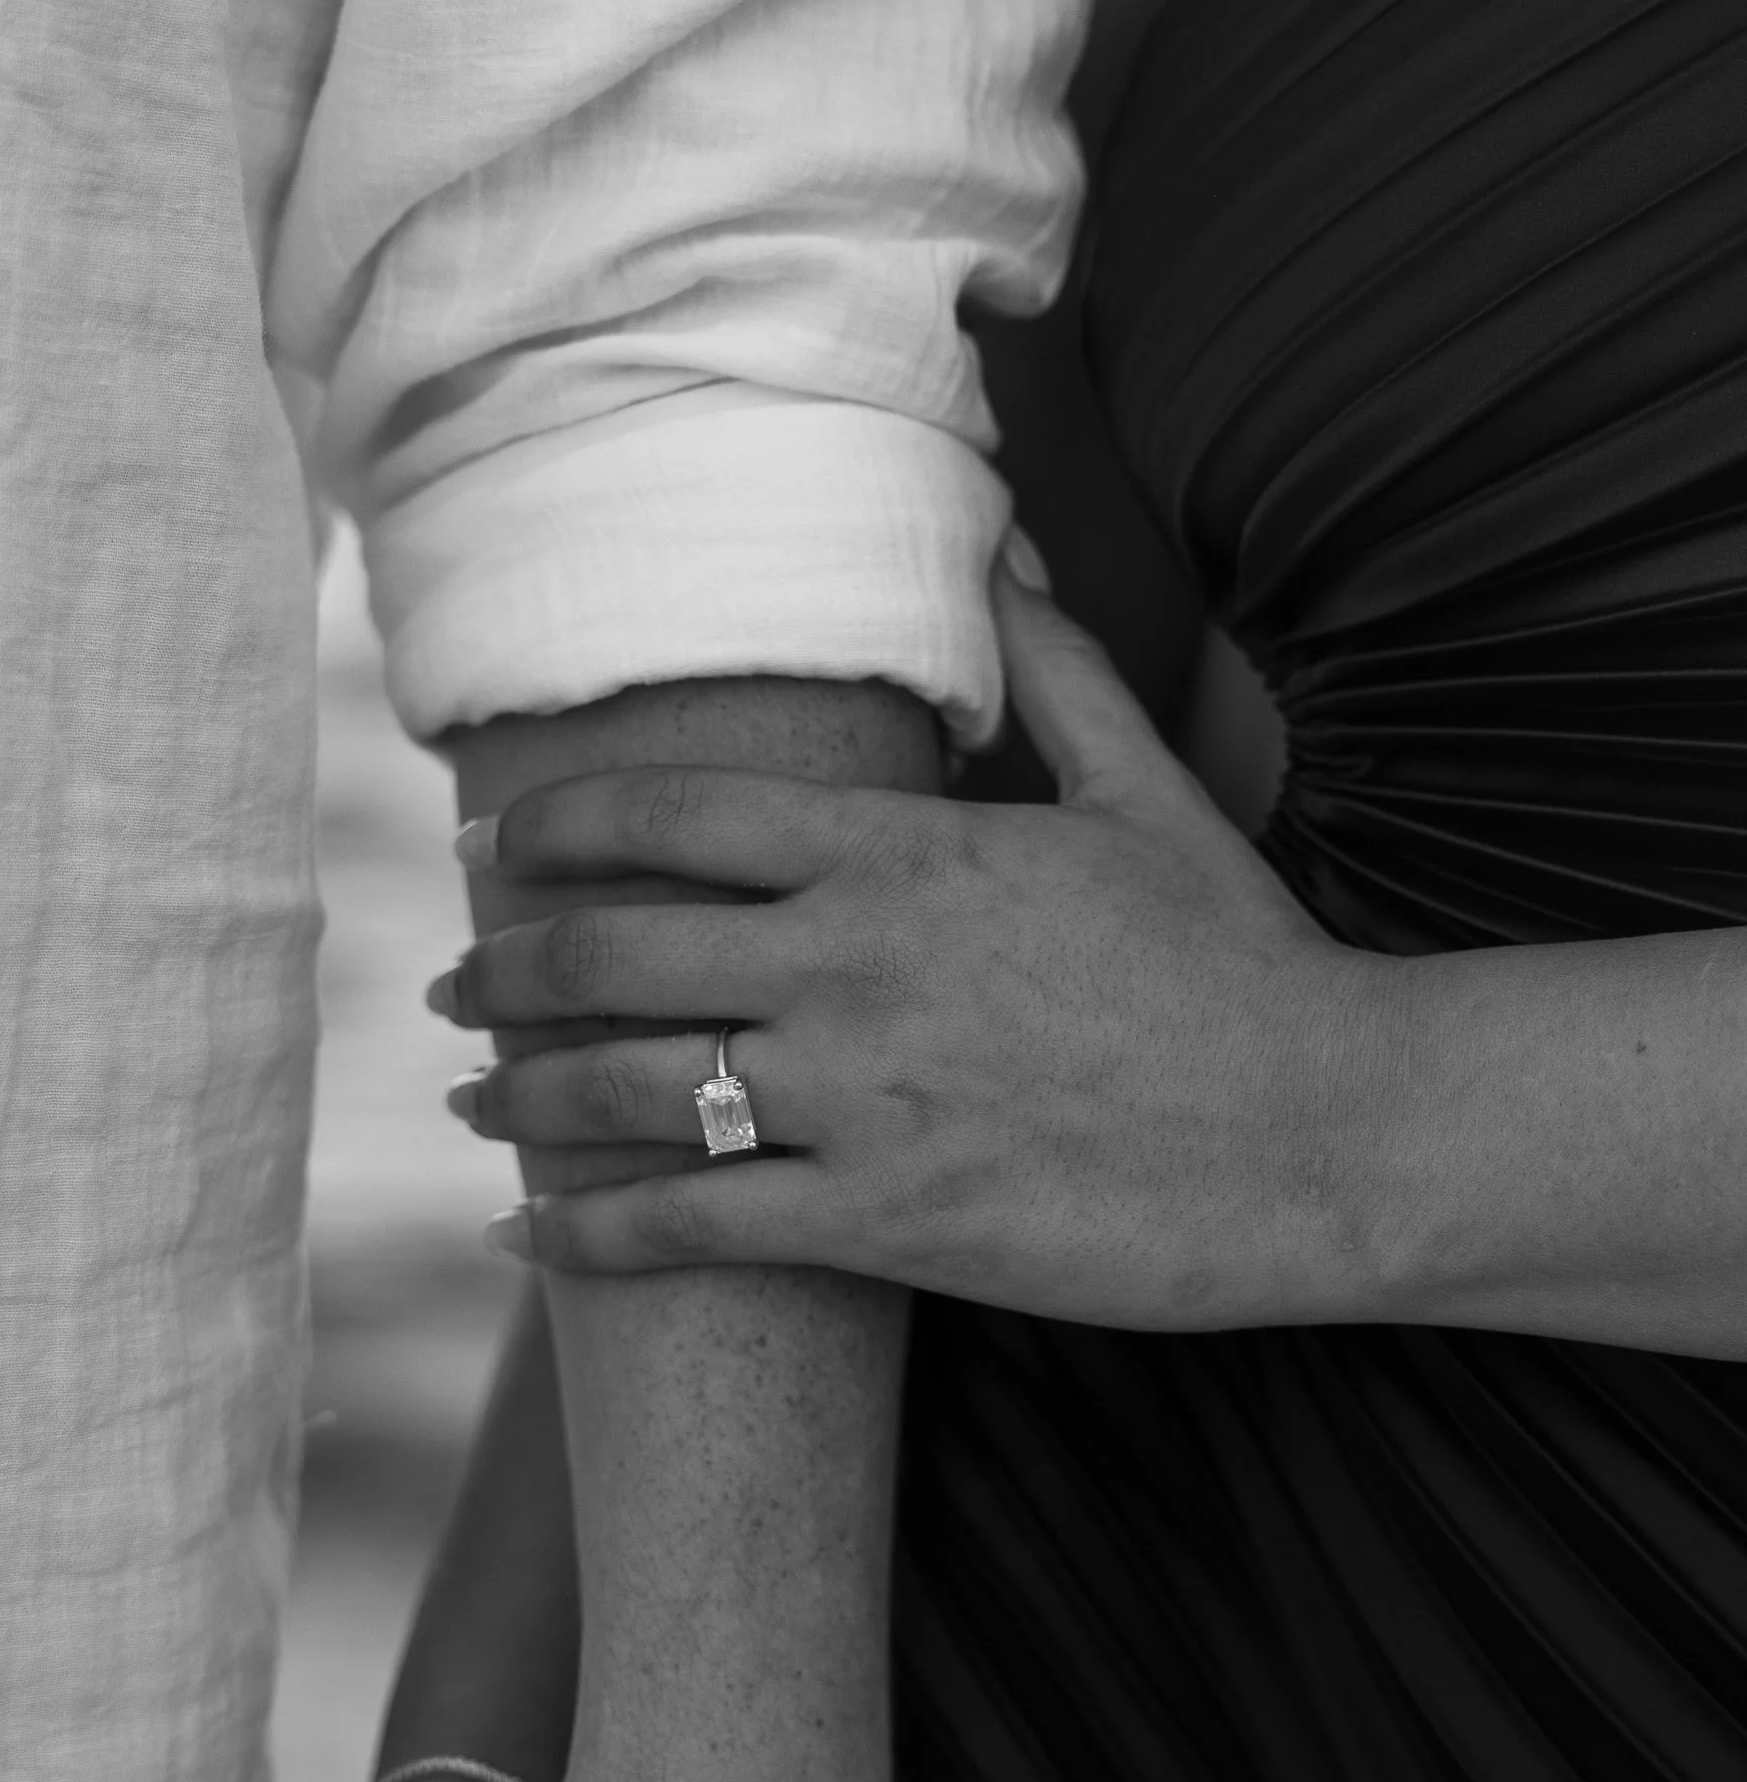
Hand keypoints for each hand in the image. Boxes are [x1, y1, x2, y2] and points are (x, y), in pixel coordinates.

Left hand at [438, 549, 1400, 1324]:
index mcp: (898, 851)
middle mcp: (848, 964)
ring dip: (519, 1098)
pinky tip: (527, 1241)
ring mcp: (858, 1098)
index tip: (496, 847)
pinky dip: (585, 1238)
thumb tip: (1008, 540)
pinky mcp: (885, 1222)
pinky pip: (690, 1231)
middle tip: (452, 987)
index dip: (554, 830)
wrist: (1330, 1128)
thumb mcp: (1147, 789)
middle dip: (504, 970)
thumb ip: (1057, 667)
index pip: (670, 813)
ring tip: (471, 1100)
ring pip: (624, 1091)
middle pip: (609, 952)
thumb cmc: (1239, 960)